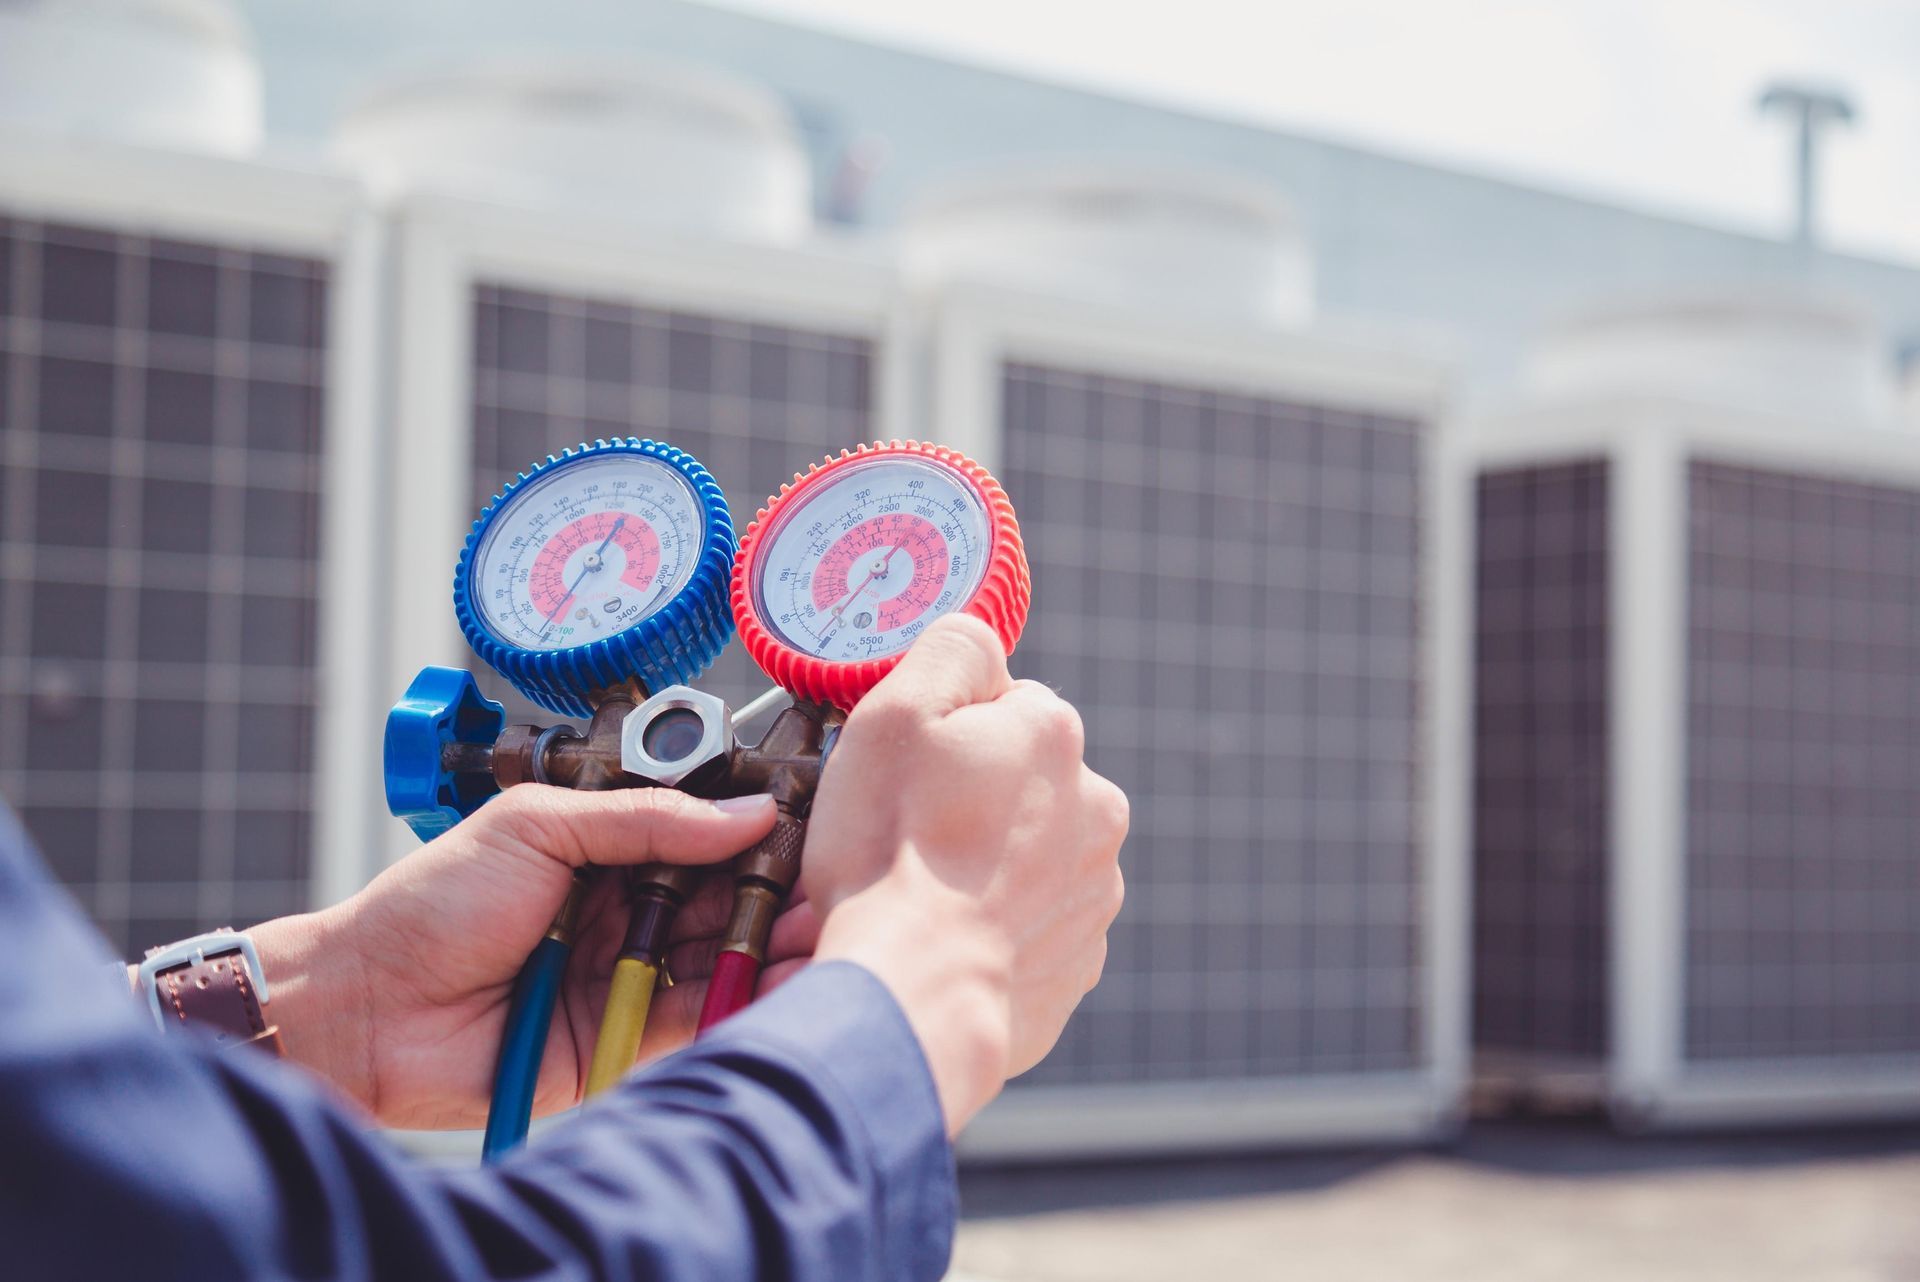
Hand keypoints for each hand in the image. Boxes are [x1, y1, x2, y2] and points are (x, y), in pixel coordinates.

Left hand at [249, 786, 819, 1128]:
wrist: (367, 1007)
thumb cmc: (431, 904)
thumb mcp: (537, 828)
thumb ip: (644, 820)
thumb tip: (746, 813)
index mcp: (606, 849)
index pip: (701, 835)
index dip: (754, 833)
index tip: (806, 828)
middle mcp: (627, 909)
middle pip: (722, 897)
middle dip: (773, 892)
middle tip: (825, 887)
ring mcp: (628, 974)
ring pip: (718, 956)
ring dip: (767, 946)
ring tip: (814, 933)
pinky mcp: (624, 1038)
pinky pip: (694, 1017)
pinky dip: (735, 1000)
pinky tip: (775, 981)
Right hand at [805, 615, 1128, 1134]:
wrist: (914, 997)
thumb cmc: (892, 854)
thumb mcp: (894, 712)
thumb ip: (950, 651)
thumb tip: (980, 645)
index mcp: (1055, 735)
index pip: (996, 707)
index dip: (936, 738)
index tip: (901, 777)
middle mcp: (1097, 809)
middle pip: (1014, 783)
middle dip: (966, 804)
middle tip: (900, 840)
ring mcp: (1094, 894)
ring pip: (1024, 857)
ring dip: (980, 868)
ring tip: (915, 898)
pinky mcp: (1077, 966)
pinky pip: (1026, 929)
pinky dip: (989, 931)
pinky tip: (941, 941)